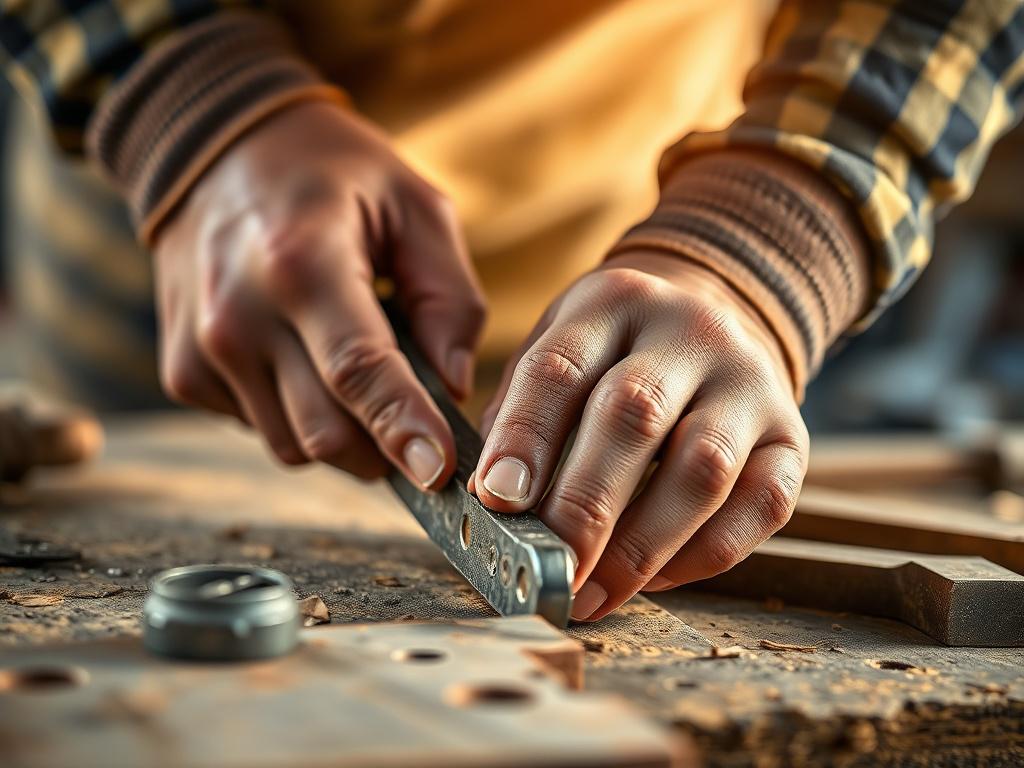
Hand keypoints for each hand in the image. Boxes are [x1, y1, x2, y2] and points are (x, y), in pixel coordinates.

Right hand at [154, 101, 485, 487]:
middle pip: (325, 432)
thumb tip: (452, 387)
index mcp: (302, 264)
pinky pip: (261, 429)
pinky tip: (306, 360)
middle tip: (421, 428)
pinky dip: (298, 415)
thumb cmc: (332, 176)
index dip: (402, 429)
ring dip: (343, 434)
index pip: (358, 371)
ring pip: (292, 445)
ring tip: (358, 371)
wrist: (215, 154)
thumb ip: (449, 297)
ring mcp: (202, 350)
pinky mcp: (184, 374)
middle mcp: (239, 316)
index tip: (437, 473)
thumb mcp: (416, 205)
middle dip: (384, 449)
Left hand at [470, 251, 807, 620]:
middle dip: (583, 507)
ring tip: (591, 594)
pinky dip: (702, 556)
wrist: (723, 314)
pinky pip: (760, 507)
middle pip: (634, 417)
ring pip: (703, 469)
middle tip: (546, 569)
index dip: (525, 439)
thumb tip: (499, 505)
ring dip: (641, 547)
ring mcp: (750, 383)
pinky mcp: (792, 438)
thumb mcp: (561, 346)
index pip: (562, 367)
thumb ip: (524, 413)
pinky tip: (654, 579)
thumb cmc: (618, 351)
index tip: (497, 503)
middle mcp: (689, 332)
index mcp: (614, 302)